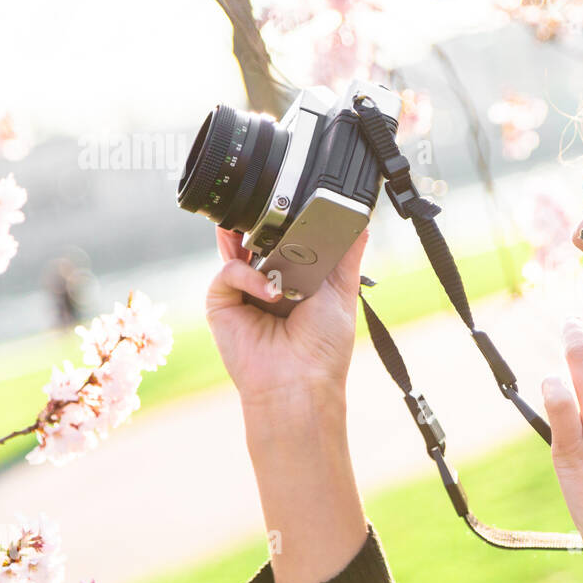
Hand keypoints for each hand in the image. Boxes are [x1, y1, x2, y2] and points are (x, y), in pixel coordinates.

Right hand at [205, 225, 371, 406]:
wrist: (300, 381)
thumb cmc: (324, 347)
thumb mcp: (342, 291)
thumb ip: (346, 253)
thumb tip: (360, 221)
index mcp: (295, 278)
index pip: (286, 238)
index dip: (289, 222)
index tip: (297, 201)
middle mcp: (267, 282)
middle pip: (258, 238)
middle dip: (266, 224)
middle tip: (277, 210)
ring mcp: (242, 291)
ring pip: (237, 247)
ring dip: (249, 238)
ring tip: (267, 240)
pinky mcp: (222, 302)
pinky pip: (228, 271)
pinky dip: (247, 275)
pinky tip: (270, 292)